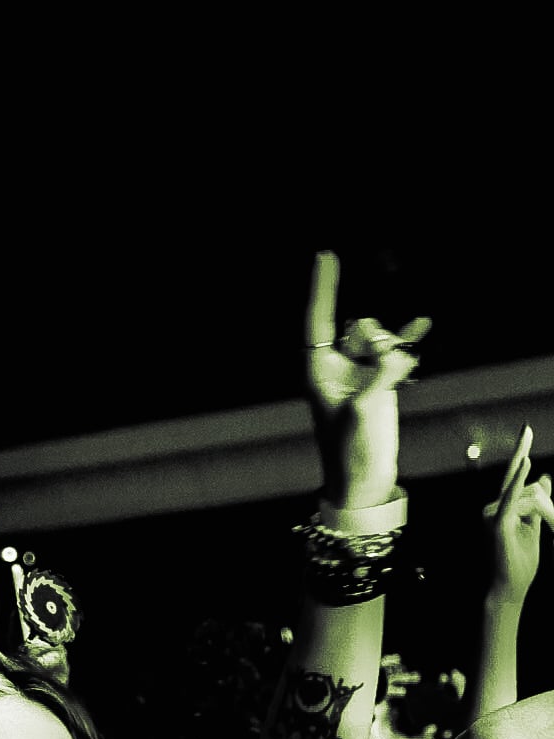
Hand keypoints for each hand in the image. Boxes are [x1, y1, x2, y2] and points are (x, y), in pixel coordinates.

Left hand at [306, 251, 429, 502]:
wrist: (364, 484)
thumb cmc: (351, 453)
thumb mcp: (363, 412)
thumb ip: (379, 374)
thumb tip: (395, 350)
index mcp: (318, 371)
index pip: (318, 320)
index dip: (323, 287)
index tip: (326, 254)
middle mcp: (336, 368)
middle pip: (357, 328)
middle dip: (374, 337)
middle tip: (383, 367)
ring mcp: (359, 374)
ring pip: (378, 339)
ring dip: (393, 343)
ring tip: (401, 367)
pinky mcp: (379, 383)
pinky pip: (393, 353)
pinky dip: (405, 342)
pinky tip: (421, 326)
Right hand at [483, 424, 553, 604]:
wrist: (509, 588)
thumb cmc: (519, 562)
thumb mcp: (535, 526)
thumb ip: (538, 503)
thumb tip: (545, 478)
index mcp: (501, 508)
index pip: (513, 475)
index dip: (520, 450)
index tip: (527, 429)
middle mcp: (492, 508)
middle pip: (525, 486)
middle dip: (537, 490)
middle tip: (530, 443)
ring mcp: (492, 515)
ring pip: (526, 494)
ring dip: (541, 509)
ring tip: (539, 529)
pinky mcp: (497, 523)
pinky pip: (512, 498)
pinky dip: (519, 482)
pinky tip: (527, 462)